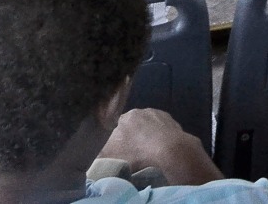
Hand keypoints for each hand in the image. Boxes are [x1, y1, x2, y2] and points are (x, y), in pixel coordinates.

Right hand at [100, 108, 221, 184]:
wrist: (169, 150)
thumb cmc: (136, 153)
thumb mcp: (109, 156)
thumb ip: (99, 152)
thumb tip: (94, 151)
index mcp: (124, 116)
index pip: (114, 125)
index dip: (115, 137)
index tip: (117, 147)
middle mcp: (140, 110)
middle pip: (132, 124)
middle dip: (131, 134)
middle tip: (132, 150)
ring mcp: (158, 114)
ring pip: (148, 125)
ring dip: (147, 134)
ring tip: (147, 149)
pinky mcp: (172, 121)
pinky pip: (162, 129)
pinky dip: (160, 136)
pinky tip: (160, 147)